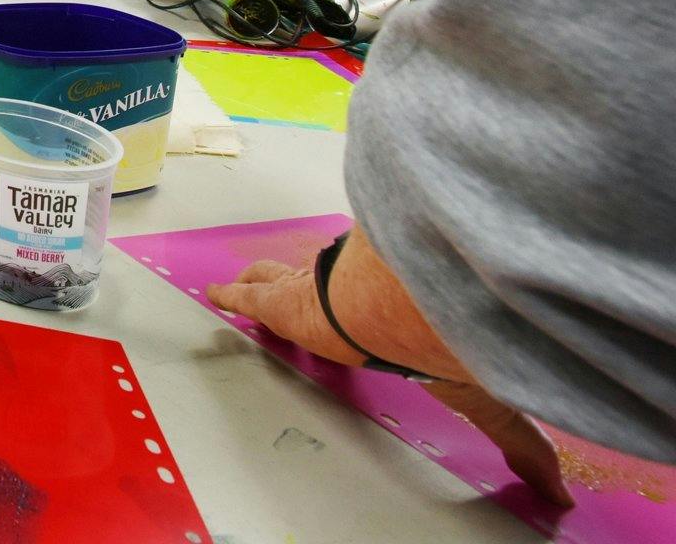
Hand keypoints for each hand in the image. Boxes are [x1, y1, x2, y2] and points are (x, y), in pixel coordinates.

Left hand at [209, 261, 570, 509]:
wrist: (399, 309)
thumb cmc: (438, 342)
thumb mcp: (483, 400)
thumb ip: (519, 443)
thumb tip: (558, 492)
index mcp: (389, 320)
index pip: (372, 311)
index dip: (364, 311)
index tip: (360, 315)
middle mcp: (350, 298)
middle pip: (319, 285)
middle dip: (307, 284)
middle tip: (290, 286)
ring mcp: (311, 294)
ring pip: (281, 281)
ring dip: (267, 283)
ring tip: (250, 285)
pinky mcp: (279, 301)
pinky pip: (247, 295)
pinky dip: (230, 295)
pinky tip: (214, 293)